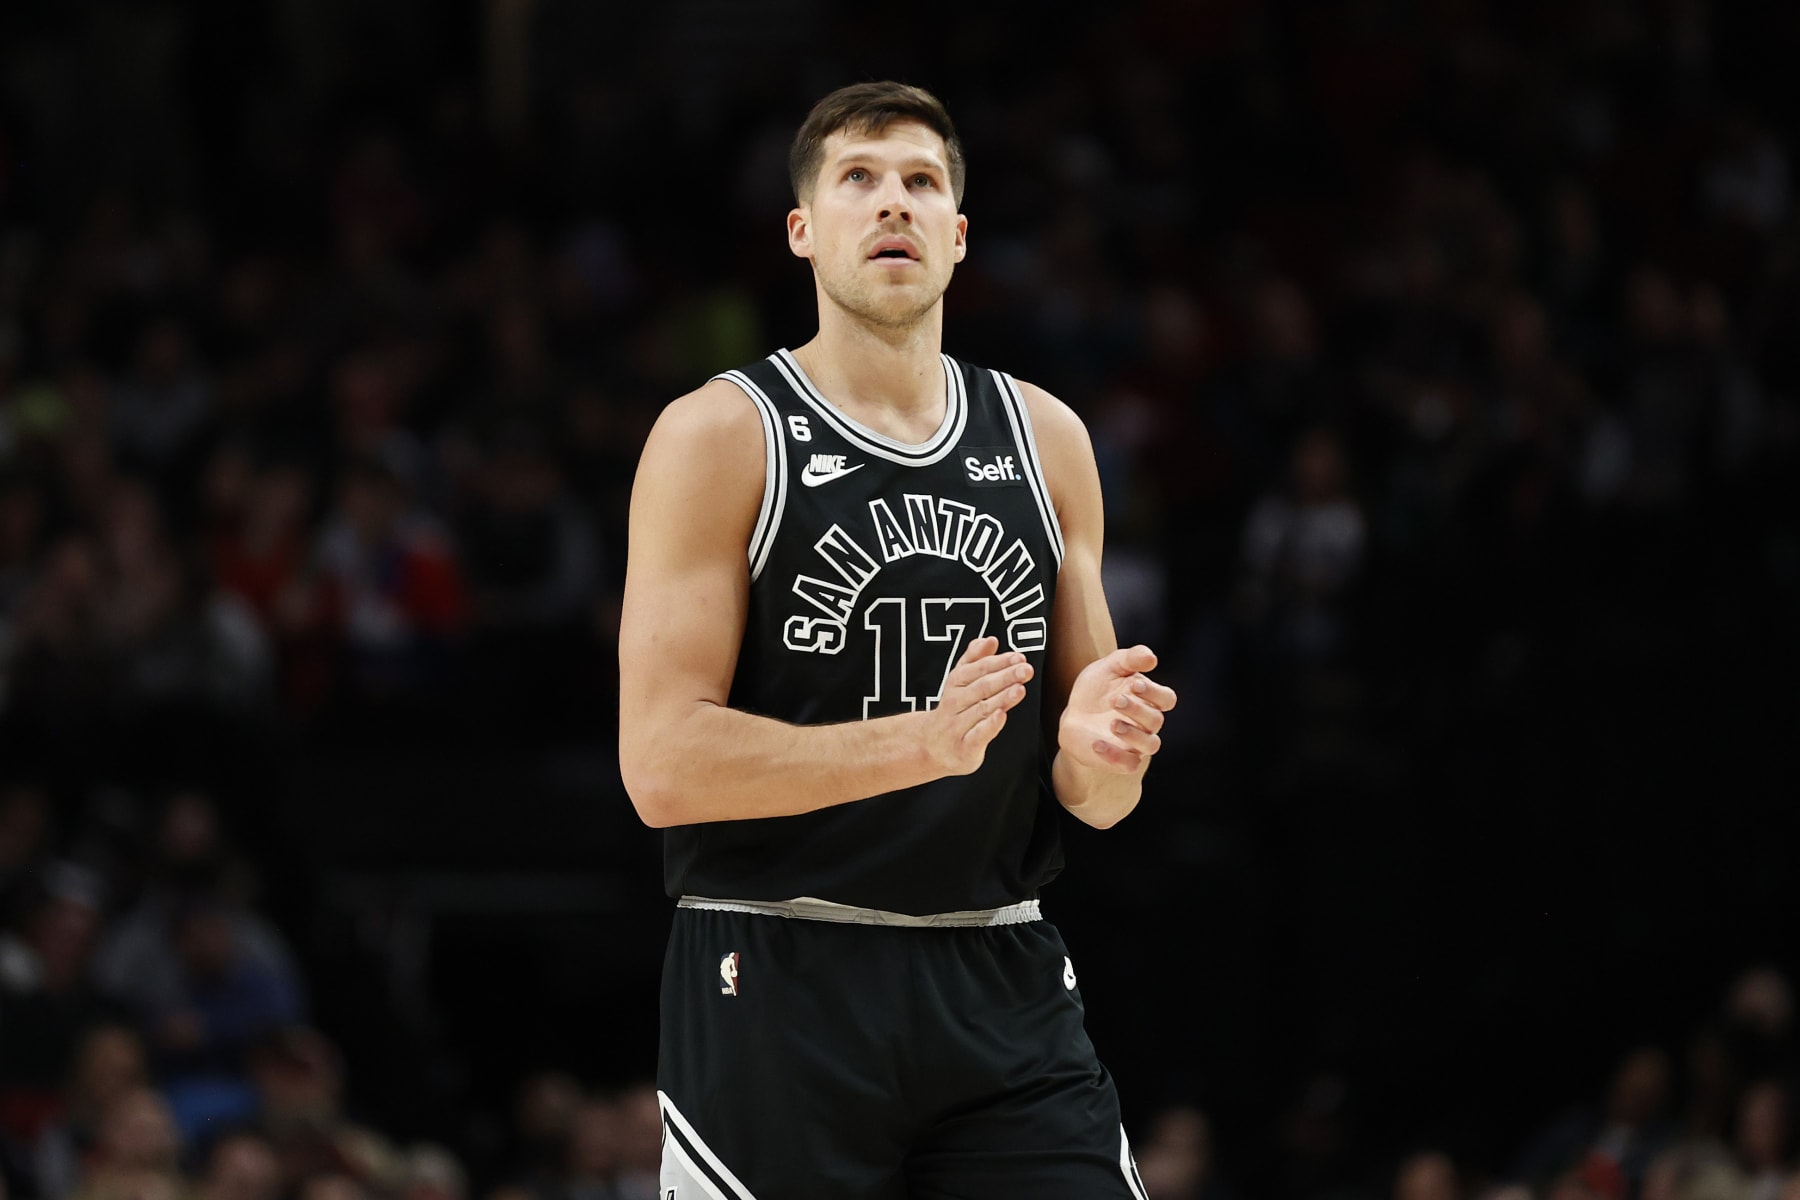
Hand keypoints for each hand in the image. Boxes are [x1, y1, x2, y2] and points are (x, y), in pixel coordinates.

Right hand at [923, 636, 1033, 775]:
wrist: (932, 747)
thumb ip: (975, 659)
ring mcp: (957, 726)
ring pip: (981, 709)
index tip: (1019, 657)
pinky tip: (1002, 715)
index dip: (999, 662)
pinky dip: (989, 726)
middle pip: (982, 687)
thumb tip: (991, 640)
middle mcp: (954, 703)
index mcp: (956, 683)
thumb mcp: (960, 682)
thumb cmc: (955, 710)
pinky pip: (977, 735)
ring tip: (1020, 689)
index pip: (979, 669)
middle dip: (1005, 677)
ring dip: (1001, 698)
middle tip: (1026, 669)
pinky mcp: (964, 748)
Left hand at [1059, 644, 1176, 772]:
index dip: (1155, 693)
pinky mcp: (1121, 759)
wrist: (1073, 715)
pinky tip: (1097, 744)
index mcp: (1149, 699)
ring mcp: (1135, 743)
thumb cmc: (1097, 689)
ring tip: (1112, 724)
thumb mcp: (1110, 667)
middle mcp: (1147, 723)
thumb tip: (1152, 658)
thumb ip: (1130, 658)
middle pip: (1156, 720)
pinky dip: (1115, 756)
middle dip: (1137, 709)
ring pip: (1151, 745)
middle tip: (1115, 700)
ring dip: (1133, 734)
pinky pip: (1130, 765)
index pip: (1167, 699)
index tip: (1134, 685)